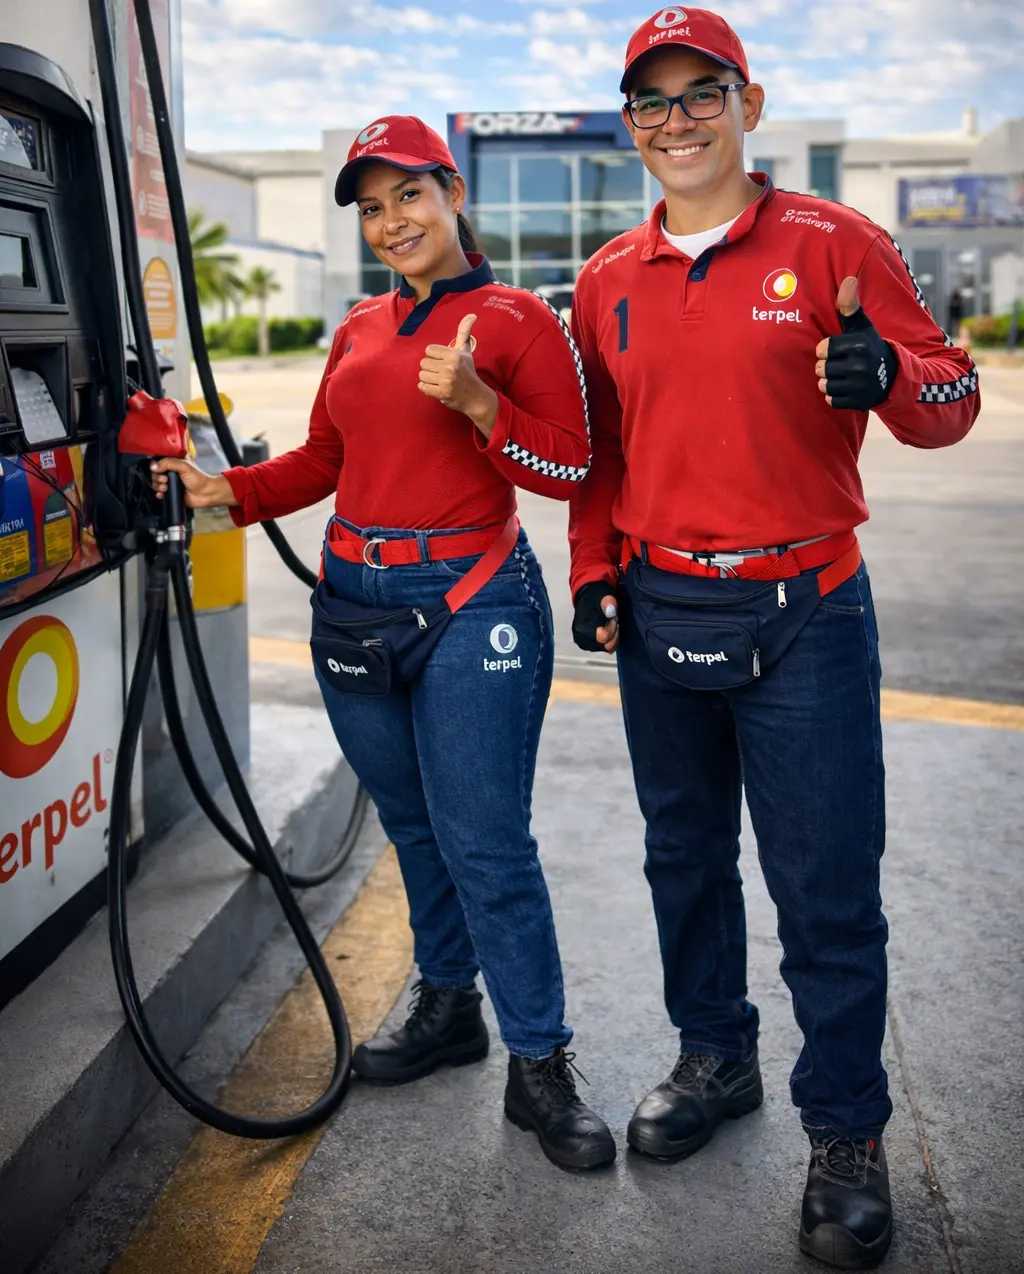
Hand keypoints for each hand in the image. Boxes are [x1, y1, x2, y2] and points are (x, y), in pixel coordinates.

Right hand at [150, 457, 235, 508]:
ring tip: (165, 487)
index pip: (158, 462)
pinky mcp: (171, 493)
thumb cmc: (199, 479)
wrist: (206, 494)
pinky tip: (162, 494)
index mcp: (174, 464)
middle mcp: (171, 473)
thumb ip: (168, 463)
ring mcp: (171, 484)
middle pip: (155, 474)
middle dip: (157, 478)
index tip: (158, 470)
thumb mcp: (184, 466)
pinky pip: (160, 494)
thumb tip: (154, 466)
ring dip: (157, 486)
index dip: (155, 466)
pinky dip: (159, 494)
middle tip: (165, 480)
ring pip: (156, 484)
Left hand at [418, 314, 498, 437]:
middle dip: (430, 368)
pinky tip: (435, 388)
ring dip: (428, 379)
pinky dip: (426, 388)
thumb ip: (464, 332)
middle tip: (441, 373)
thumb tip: (472, 315)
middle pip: (423, 363)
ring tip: (438, 380)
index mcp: (454, 354)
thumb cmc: (468, 371)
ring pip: (422, 375)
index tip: (442, 362)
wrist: (475, 396)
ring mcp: (446, 380)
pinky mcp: (442, 393)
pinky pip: (422, 387)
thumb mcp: (466, 351)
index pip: (428, 350)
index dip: (433, 357)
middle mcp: (450, 366)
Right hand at [572, 581, 618, 653]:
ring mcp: (582, 643)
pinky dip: (607, 641)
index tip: (612, 618)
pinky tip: (606, 630)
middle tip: (611, 621)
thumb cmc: (596, 598)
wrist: (587, 599)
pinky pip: (602, 648)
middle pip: (605, 645)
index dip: (612, 628)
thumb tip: (610, 611)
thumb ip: (608, 603)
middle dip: (613, 634)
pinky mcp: (585, 645)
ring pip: (605, 648)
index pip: (604, 637)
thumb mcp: (604, 596)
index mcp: (582, 627)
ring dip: (611, 637)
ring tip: (608, 624)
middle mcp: (580, 638)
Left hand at [814, 277, 896, 411]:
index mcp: (858, 345)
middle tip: (842, 364)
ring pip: (824, 386)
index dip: (826, 350)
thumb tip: (849, 279)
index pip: (821, 349)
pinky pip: (831, 401)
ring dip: (829, 382)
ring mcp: (860, 386)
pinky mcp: (858, 402)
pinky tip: (847, 388)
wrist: (892, 377)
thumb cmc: (869, 347)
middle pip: (821, 369)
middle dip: (827, 367)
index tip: (838, 350)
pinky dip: (835, 397)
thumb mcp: (861, 326)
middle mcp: (860, 366)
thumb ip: (850, 306)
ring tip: (843, 376)